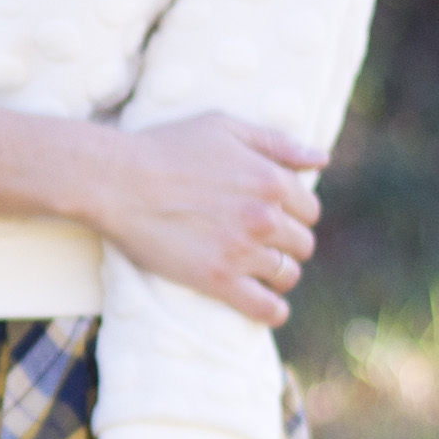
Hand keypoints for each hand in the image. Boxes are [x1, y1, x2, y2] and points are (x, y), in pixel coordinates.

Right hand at [85, 112, 326, 326]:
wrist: (116, 180)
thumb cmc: (165, 146)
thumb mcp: (224, 127)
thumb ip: (277, 143)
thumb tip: (322, 158)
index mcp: (271, 180)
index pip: (309, 209)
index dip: (293, 214)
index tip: (274, 217)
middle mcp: (265, 217)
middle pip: (302, 243)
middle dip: (286, 243)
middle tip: (261, 243)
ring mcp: (243, 251)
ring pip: (288, 274)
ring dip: (278, 273)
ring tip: (258, 270)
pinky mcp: (218, 280)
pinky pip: (265, 308)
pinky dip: (272, 310)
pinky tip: (267, 306)